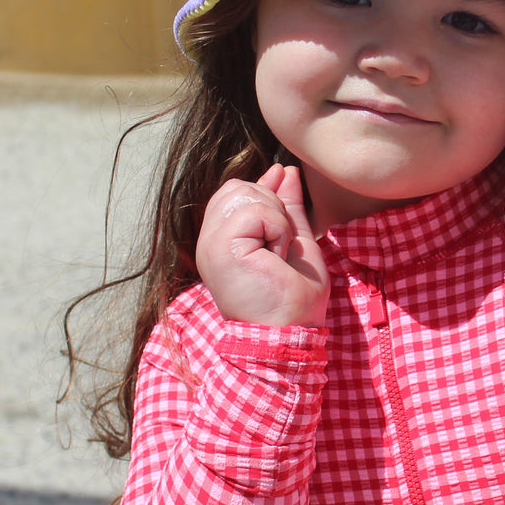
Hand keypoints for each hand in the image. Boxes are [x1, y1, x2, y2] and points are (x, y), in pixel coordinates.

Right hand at [196, 165, 328, 327]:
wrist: (289, 333)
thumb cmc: (293, 299)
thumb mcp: (295, 241)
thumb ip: (287, 207)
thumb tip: (285, 170)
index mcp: (222, 239)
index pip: (236, 190)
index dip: (266, 193)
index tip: (283, 225)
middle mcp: (210, 239)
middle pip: (239, 185)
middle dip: (272, 207)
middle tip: (279, 248)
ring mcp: (210, 243)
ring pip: (246, 193)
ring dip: (275, 219)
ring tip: (276, 254)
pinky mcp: (220, 248)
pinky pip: (255, 212)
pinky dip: (277, 230)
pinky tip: (275, 257)